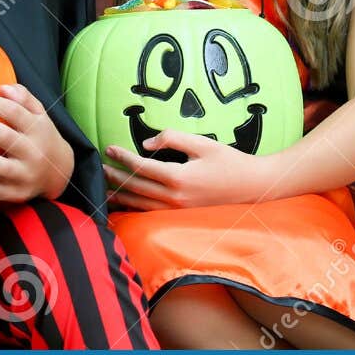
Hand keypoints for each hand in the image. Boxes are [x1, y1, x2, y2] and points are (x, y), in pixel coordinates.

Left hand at [0, 83, 72, 202]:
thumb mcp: (40, 114)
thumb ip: (24, 98)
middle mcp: (32, 153)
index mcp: (38, 129)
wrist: (60, 172)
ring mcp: (24, 175)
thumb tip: (3, 88)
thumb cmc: (42, 137)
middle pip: (5, 137)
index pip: (15, 113)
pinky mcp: (16, 193)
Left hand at [103, 131, 269, 210]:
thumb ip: (173, 138)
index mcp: (179, 178)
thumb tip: (147, 142)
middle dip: (115, 177)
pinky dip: (134, 209)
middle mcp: (175, 198)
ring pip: (140, 205)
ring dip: (120, 196)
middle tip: (99, 166)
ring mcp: (178, 211)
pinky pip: (152, 214)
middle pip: (135, 188)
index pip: (141, 168)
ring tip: (103, 188)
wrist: (254, 187)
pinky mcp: (182, 216)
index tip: (109, 148)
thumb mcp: (202, 143)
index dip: (122, 157)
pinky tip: (124, 205)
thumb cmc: (230, 162)